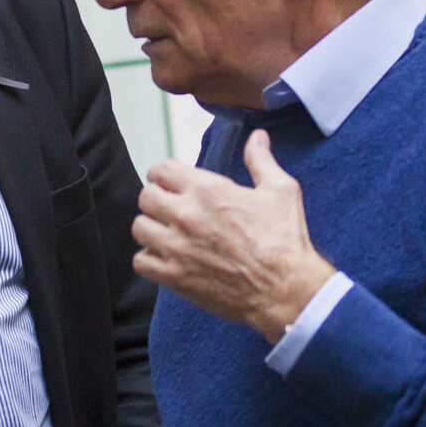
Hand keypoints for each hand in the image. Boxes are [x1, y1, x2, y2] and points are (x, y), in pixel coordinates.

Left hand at [132, 130, 336, 341]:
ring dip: (151, 228)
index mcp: (207, 190)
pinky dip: (149, 259)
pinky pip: (141, 261)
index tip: (172, 184)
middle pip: (145, 197)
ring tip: (167, 233)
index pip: (160, 170)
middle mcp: (185, 215)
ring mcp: (176, 247)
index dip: (164, 175)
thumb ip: (261, 160)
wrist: (285, 289)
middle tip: (171, 209)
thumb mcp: (280, 190)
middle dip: (157, 199)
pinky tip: (166, 258)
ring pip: (139, 227)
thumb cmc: (285, 240)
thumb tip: (258, 137)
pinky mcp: (174, 276)